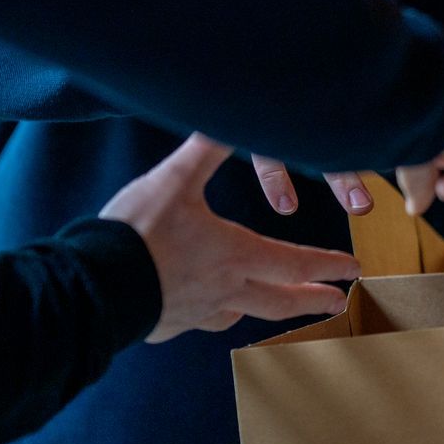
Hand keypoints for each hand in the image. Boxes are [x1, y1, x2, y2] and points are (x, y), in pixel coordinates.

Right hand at [99, 135, 360, 341]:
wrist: (89, 286)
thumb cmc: (136, 233)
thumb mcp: (175, 180)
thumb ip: (206, 150)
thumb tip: (228, 118)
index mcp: (236, 255)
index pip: (296, 263)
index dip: (327, 265)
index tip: (354, 270)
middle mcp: (224, 290)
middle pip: (279, 299)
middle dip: (312, 298)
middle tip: (338, 301)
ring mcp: (195, 312)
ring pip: (241, 313)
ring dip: (265, 307)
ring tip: (274, 302)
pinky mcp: (167, 324)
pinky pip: (201, 321)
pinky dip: (215, 314)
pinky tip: (210, 309)